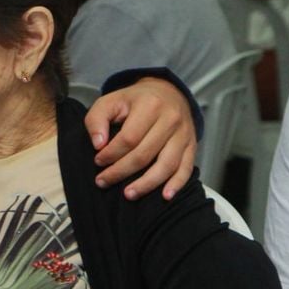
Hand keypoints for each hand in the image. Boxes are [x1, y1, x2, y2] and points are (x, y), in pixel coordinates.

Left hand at [85, 77, 196, 199]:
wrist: (167, 92)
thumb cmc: (134, 101)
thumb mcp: (110, 101)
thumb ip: (97, 119)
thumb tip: (98, 144)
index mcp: (149, 105)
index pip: (128, 138)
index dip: (111, 153)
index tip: (98, 161)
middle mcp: (170, 119)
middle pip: (145, 154)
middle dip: (121, 171)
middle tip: (103, 181)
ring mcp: (184, 134)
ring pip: (166, 164)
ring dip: (147, 184)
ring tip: (129, 194)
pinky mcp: (192, 145)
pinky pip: (186, 168)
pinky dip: (177, 184)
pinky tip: (165, 196)